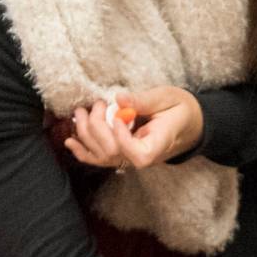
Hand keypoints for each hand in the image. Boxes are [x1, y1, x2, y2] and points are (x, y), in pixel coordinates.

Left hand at [61, 86, 203, 170]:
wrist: (186, 122)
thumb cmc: (179, 108)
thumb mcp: (168, 98)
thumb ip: (145, 100)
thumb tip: (120, 98)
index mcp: (160, 142)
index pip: (140, 155)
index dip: (123, 140)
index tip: (118, 116)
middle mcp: (144, 155)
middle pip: (115, 154)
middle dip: (98, 128)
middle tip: (98, 104)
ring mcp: (131, 157)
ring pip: (103, 156)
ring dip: (85, 134)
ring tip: (81, 112)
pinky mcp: (122, 154)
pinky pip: (100, 159)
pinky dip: (83, 151)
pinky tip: (70, 141)